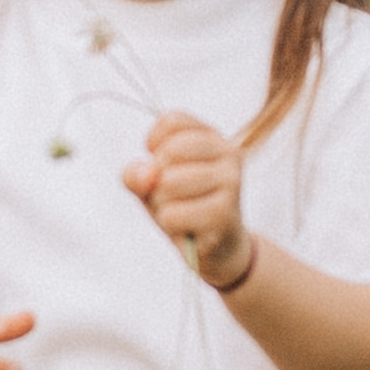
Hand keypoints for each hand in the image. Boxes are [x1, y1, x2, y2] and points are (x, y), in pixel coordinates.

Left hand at [123, 111, 253, 289]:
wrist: (220, 249)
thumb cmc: (184, 208)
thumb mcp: (153, 185)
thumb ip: (138, 173)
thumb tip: (147, 174)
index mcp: (213, 137)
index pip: (172, 120)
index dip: (154, 142)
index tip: (162, 162)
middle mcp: (229, 153)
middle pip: (169, 152)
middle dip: (157, 181)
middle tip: (175, 196)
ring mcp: (230, 182)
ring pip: (167, 184)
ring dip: (163, 205)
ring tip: (183, 213)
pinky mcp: (224, 213)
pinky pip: (171, 215)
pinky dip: (170, 226)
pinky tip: (190, 229)